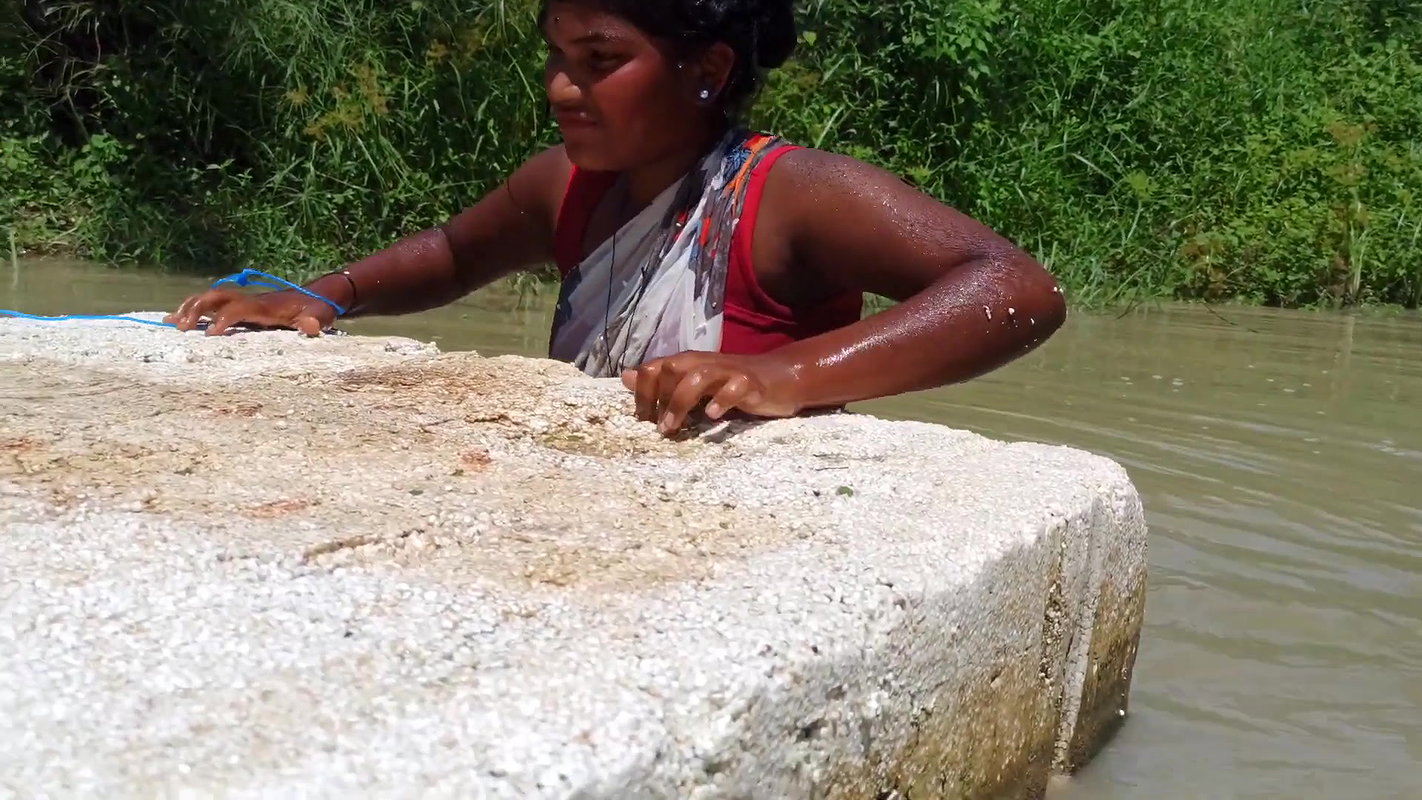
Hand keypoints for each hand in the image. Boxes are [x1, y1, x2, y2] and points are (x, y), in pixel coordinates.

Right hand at [164, 289, 336, 336]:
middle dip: (197, 309)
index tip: (210, 335)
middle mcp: (250, 300)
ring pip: (210, 298)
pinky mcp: (240, 306)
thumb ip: (316, 320)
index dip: (224, 319)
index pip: (238, 308)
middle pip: (217, 297)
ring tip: (171, 323)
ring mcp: (243, 301)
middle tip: (180, 327)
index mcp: (265, 306)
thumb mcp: (321, 315)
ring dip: (190, 308)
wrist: (316, 296)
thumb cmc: (317, 309)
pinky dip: (192, 310)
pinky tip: (172, 320)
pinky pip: (212, 305)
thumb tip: (311, 326)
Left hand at [620, 351, 803, 436]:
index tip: (642, 420)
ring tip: (674, 428)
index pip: (653, 368)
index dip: (641, 393)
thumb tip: (626, 377)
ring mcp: (728, 371)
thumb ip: (662, 382)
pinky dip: (721, 400)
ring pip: (698, 376)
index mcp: (688, 362)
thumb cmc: (731, 383)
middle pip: (671, 369)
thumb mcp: (693, 382)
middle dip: (659, 399)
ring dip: (681, 402)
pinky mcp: (750, 382)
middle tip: (659, 428)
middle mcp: (704, 362)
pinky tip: (713, 416)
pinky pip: (735, 387)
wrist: (779, 377)